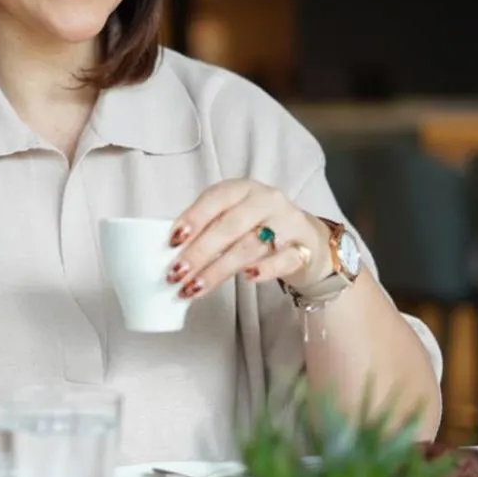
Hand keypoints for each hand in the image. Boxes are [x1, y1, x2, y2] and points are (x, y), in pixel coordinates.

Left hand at [167, 180, 331, 301]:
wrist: (305, 238)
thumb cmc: (257, 227)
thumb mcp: (232, 216)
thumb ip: (207, 228)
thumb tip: (171, 253)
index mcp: (243, 189)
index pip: (216, 198)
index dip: (194, 218)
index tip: (173, 241)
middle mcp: (266, 201)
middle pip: (230, 226)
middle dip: (200, 252)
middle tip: (177, 274)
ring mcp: (288, 223)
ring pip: (251, 246)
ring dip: (220, 269)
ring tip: (196, 287)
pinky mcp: (303, 248)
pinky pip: (284, 259)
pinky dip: (265, 269)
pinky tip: (248, 278)